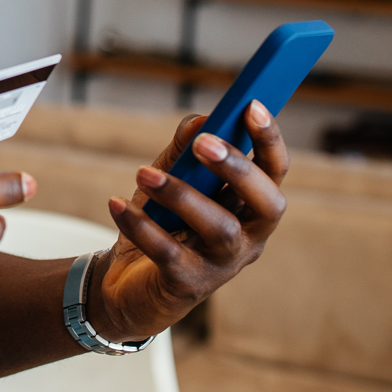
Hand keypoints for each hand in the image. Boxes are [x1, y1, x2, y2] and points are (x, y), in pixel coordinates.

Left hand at [86, 101, 287, 345]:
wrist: (129, 285)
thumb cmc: (162, 225)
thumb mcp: (174, 180)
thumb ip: (187, 149)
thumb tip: (201, 120)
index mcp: (251, 209)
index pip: (275, 172)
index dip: (269, 139)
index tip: (250, 105)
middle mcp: (248, 239)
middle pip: (265, 203)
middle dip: (238, 169)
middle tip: (204, 143)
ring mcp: (221, 265)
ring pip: (219, 228)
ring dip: (182, 195)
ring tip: (144, 174)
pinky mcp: (186, 284)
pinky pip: (167, 252)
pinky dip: (140, 225)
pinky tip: (116, 204)